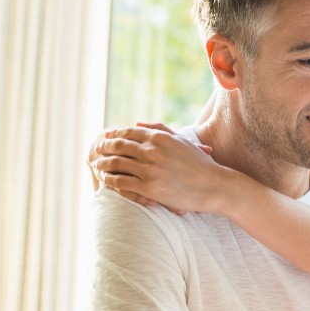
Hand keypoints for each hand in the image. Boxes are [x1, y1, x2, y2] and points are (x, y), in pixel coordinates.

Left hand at [92, 123, 226, 214]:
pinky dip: (110, 180)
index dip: (114, 134)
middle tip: (96, 151)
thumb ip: (159, 129)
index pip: (129, 132)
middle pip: (119, 146)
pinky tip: (105, 181)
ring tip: (97, 166)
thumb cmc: (199, 164)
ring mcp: (149, 169)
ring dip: (103, 164)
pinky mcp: (149, 187)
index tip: (104, 137)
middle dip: (104, 148)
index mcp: (159, 137)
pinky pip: (122, 182)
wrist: (213, 185)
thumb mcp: (180, 140)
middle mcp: (152, 150)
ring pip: (116, 164)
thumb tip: (137, 122)